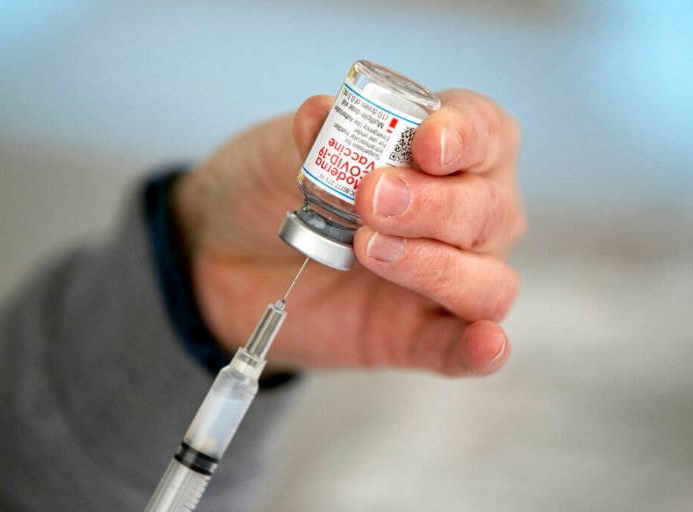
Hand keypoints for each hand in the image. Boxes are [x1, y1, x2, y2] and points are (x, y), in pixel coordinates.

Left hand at [174, 89, 524, 375]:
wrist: (221, 255)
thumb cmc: (269, 191)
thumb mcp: (281, 152)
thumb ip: (313, 139)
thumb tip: (321, 116)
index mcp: (438, 153)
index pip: (483, 133)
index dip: (464, 135)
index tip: (426, 144)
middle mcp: (458, 215)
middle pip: (488, 210)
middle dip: (434, 203)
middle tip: (371, 199)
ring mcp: (441, 279)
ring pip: (488, 280)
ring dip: (438, 266)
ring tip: (368, 249)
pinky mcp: (414, 334)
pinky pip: (460, 346)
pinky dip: (478, 348)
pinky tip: (484, 345)